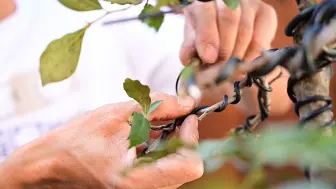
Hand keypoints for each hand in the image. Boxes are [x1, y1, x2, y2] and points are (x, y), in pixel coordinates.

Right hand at [0, 93, 201, 188]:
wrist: (49, 165)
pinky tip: (144, 134)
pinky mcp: (137, 185)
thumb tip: (187, 102)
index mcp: (138, 179)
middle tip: (170, 114)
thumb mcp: (117, 115)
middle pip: (185, 164)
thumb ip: (157, 106)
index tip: (185, 116)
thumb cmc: (74, 142)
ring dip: (171, 140)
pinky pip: (161, 167)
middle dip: (182, 135)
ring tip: (152, 123)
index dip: (191, 137)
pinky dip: (160, 147)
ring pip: (175, 165)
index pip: (189, 165)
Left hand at [179, 0, 291, 114]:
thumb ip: (190, 48)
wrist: (227, 34)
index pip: (206, 11)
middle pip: (229, 19)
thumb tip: (187, 58)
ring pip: (246, 30)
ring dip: (236, 55)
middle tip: (219, 65)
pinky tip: (242, 62)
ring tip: (229, 66)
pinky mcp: (266, 14)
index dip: (207, 36)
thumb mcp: (194, 40)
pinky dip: (250, 56)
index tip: (208, 58)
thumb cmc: (207, 36)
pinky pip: (260, 39)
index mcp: (204, 1)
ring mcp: (250, 3)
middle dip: (223, 48)